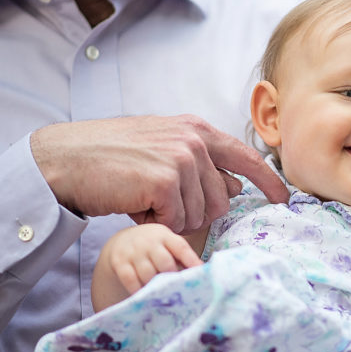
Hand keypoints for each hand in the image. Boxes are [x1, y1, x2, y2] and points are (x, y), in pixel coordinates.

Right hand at [31, 115, 288, 233]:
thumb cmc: (111, 158)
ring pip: (200, 214)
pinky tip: (134, 204)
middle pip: (222, 200)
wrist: (66, 160)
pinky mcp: (165, 180)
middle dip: (193, 211)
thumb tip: (234, 188)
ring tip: (142, 197)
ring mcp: (182, 158)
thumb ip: (200, 164)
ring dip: (170, 217)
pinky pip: (176, 220)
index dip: (268, 182)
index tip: (284, 200)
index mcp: (197, 130)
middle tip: (157, 200)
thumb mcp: (162, 150)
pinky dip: (154, 221)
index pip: (246, 158)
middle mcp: (195, 140)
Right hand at [92, 224, 203, 310]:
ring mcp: (133, 251)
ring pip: (148, 273)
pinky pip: (130, 279)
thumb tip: (202, 273)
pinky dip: (138, 290)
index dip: (191, 260)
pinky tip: (144, 296)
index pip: (180, 247)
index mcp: (165, 236)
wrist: (122, 242)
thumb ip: (181, 256)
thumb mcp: (166, 244)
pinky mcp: (119, 262)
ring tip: (163, 295)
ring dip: (156, 286)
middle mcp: (149, 241)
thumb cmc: (153, 247)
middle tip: (178, 289)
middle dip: (172, 277)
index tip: (201, 272)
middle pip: (165, 262)